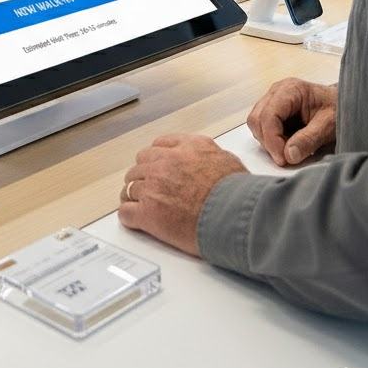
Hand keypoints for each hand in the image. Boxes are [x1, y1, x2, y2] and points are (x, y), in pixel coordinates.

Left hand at [118, 134, 246, 256]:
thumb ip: (211, 156)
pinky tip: (135, 221)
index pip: (159, 146)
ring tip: (140, 206)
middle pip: (141, 165)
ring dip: (135, 196)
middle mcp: (167, 162)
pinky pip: (126, 212)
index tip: (156, 167)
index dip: (156, 159)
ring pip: (130, 187)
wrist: (237, 218)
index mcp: (188, 147)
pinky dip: (129, 217)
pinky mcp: (148, 212)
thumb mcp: (229, 162)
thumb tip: (210, 163)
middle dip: (144, 177)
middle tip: (150, 189)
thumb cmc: (240, 196)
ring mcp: (154, 186)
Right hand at [246, 77, 336, 165]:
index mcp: (290, 90)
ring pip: (256, 124)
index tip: (283, 159)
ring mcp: (272, 100)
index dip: (272, 139)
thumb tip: (288, 155)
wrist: (347, 105)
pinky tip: (288, 143)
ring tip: (290, 150)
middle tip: (286, 158)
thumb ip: (309, 140)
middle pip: (257, 119)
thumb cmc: (340, 110)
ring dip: (269, 142)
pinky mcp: (272, 110)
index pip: (268, 115)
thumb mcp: (330, 126)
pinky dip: (271, 140)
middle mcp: (276, 92)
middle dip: (269, 142)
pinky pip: (262, 127)